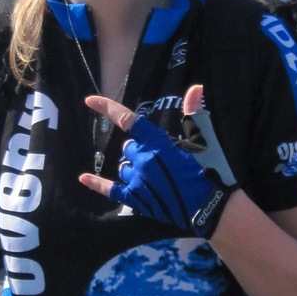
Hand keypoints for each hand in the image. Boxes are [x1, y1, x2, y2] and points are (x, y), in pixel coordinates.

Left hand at [79, 84, 236, 237]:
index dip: (108, 108)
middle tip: (161, 159)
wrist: (213, 207)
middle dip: (140, 148)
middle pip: (129, 147)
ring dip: (133, 166)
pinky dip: (97, 184)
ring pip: (123, 167)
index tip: (90, 100)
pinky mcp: (137, 201)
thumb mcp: (206, 141)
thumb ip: (195, 113)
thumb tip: (195, 87)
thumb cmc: (211, 172)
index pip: (128, 121)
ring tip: (155, 175)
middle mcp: (144, 161)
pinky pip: (111, 189)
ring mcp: (139, 182)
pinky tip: (84, 178)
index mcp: (159, 144)